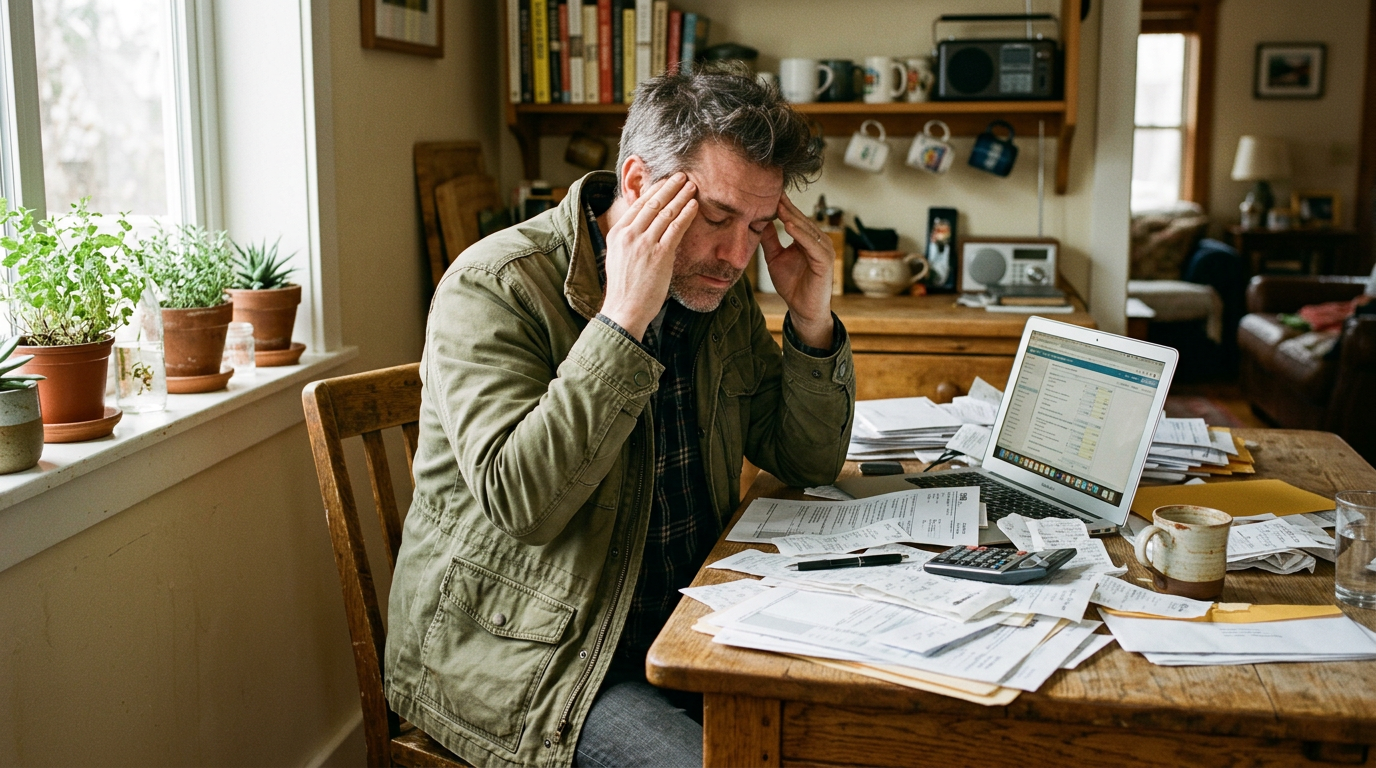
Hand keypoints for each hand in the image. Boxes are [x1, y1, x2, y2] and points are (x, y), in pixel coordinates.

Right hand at [600, 173, 698, 340]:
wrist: (624, 310)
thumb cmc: (624, 288)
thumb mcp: (618, 257)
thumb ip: (628, 240)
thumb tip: (641, 228)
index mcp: (617, 233)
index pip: (638, 204)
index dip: (654, 190)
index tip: (665, 181)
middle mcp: (629, 235)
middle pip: (653, 203)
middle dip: (669, 186)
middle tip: (681, 175)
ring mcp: (644, 244)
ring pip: (666, 212)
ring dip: (681, 196)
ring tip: (692, 185)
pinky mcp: (659, 254)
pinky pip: (676, 228)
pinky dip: (686, 214)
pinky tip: (694, 205)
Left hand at [760, 193, 834, 347]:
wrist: (802, 310)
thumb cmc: (792, 284)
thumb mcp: (775, 258)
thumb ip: (770, 240)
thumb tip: (759, 221)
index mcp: (807, 238)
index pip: (794, 217)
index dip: (781, 205)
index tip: (766, 192)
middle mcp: (818, 240)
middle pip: (800, 219)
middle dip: (786, 206)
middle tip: (772, 191)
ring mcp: (824, 250)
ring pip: (807, 229)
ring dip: (793, 217)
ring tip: (779, 205)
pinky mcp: (825, 261)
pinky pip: (813, 245)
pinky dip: (801, 234)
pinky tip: (789, 225)